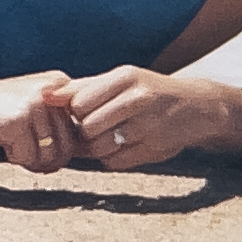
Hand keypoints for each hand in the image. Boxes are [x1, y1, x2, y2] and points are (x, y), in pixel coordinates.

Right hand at [0, 72, 76, 172]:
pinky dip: (16, 157)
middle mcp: (53, 91)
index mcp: (61, 85)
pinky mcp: (19, 119)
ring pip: (50, 155)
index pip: (79, 132)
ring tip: (16, 151)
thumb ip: (59, 122)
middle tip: (27, 156)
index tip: (42, 148)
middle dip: (47, 160)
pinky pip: (29, 156)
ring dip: (32, 161)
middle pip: (67, 147)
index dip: (62, 150)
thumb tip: (82, 155)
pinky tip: (4, 144)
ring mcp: (36, 104)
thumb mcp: (36, 107)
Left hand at [49, 66, 231, 170]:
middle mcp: (139, 99)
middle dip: (83, 132)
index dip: (74, 112)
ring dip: (96, 148)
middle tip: (93, 129)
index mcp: (125, 78)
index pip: (78, 103)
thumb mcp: (119, 81)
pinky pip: (116, 162)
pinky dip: (112, 159)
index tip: (81, 113)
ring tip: (107, 137)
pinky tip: (123, 147)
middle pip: (87, 127)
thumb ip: (82, 87)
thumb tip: (44, 95)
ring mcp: (149, 126)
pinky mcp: (156, 149)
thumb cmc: (147, 92)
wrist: (197, 107)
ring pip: (99, 147)